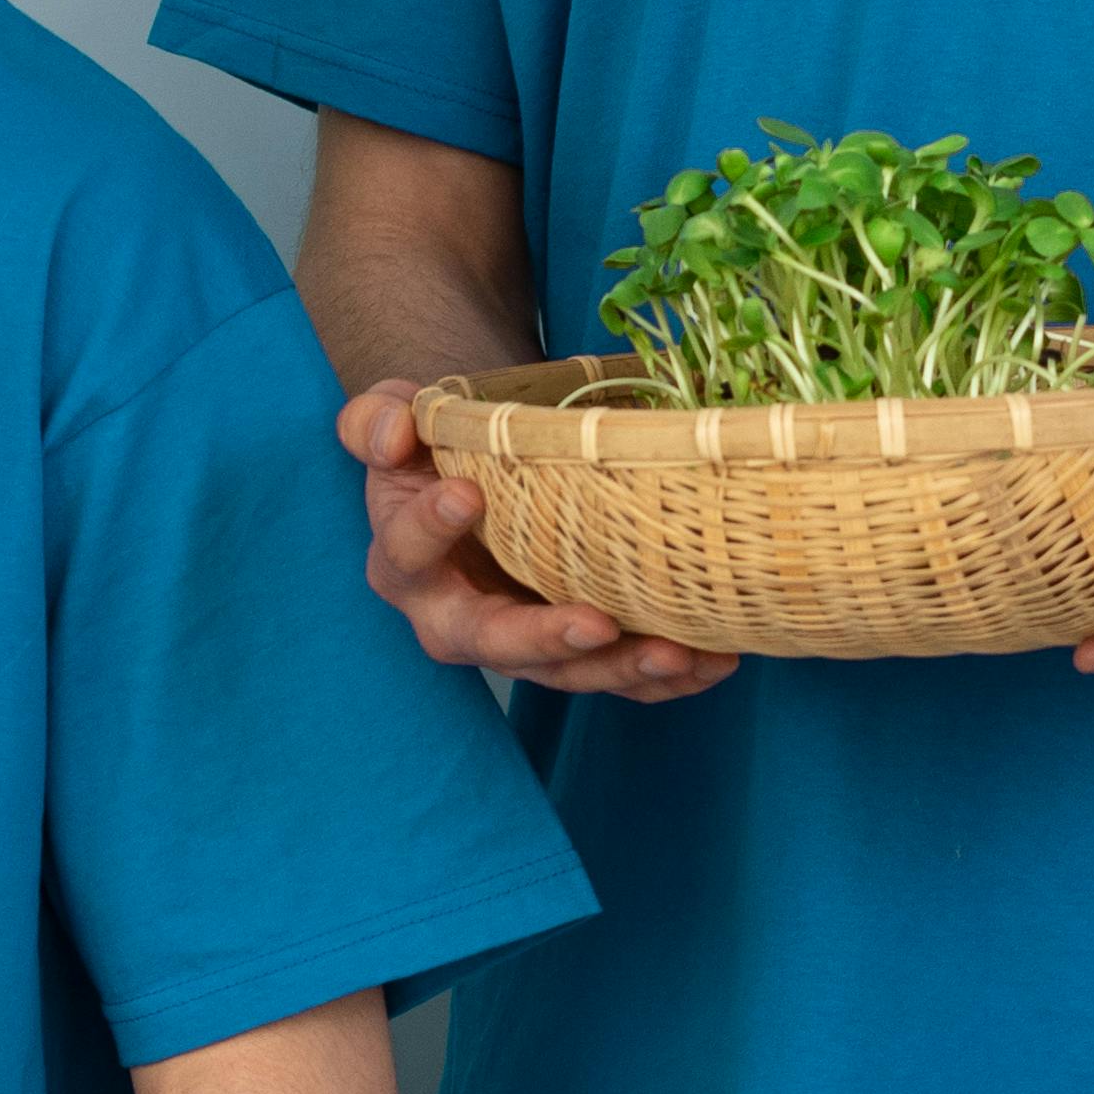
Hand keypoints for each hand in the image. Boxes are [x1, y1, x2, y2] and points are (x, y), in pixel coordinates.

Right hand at [338, 379, 737, 702]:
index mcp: (405, 563)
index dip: (430, 527)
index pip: (407, 552)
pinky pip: (618, 676)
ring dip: (622, 669)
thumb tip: (395, 436)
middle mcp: (456, 619)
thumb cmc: (441, 443)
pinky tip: (716, 660)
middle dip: (547, 638)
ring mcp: (522, 641)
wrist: (488, 472)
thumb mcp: (399, 416)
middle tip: (596, 623)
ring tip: (679, 653)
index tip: (466, 493)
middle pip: (493, 642)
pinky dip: (668, 677)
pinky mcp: (576, 651)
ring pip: (566, 672)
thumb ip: (377, 419)